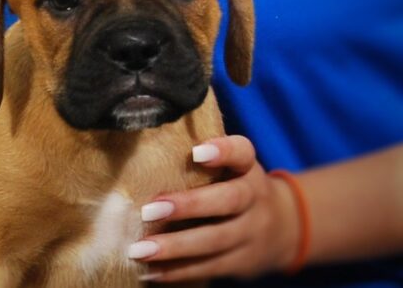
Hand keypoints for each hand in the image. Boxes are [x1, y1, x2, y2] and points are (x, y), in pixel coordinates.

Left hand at [129, 136, 299, 281]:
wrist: (283, 227)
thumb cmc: (233, 185)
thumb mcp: (229, 167)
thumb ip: (199, 158)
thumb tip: (142, 149)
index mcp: (247, 168)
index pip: (242, 153)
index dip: (223, 151)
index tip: (196, 152)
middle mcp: (254, 198)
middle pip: (229, 200)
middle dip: (188, 206)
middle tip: (148, 211)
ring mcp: (251, 233)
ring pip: (215, 240)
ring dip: (174, 247)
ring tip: (139, 250)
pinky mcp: (242, 262)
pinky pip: (209, 268)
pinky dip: (178, 271)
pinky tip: (150, 271)